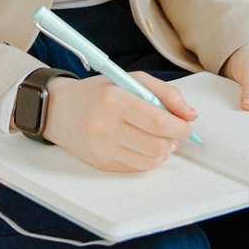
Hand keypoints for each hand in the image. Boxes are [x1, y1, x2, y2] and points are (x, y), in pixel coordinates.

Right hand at [41, 72, 197, 171]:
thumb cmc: (98, 92)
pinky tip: (143, 144)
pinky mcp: (101, 164)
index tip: (186, 124)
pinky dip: (148, 158)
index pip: (158, 120)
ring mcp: (102, 148)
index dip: (179, 126)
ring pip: (150, 160)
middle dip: (174, 139)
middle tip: (173, 130)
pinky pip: (137, 168)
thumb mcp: (130, 80)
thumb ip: (165, 93)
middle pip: (157, 144)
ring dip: (164, 150)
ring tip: (159, 137)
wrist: (59, 110)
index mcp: (113, 100)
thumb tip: (190, 115)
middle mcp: (105, 126)